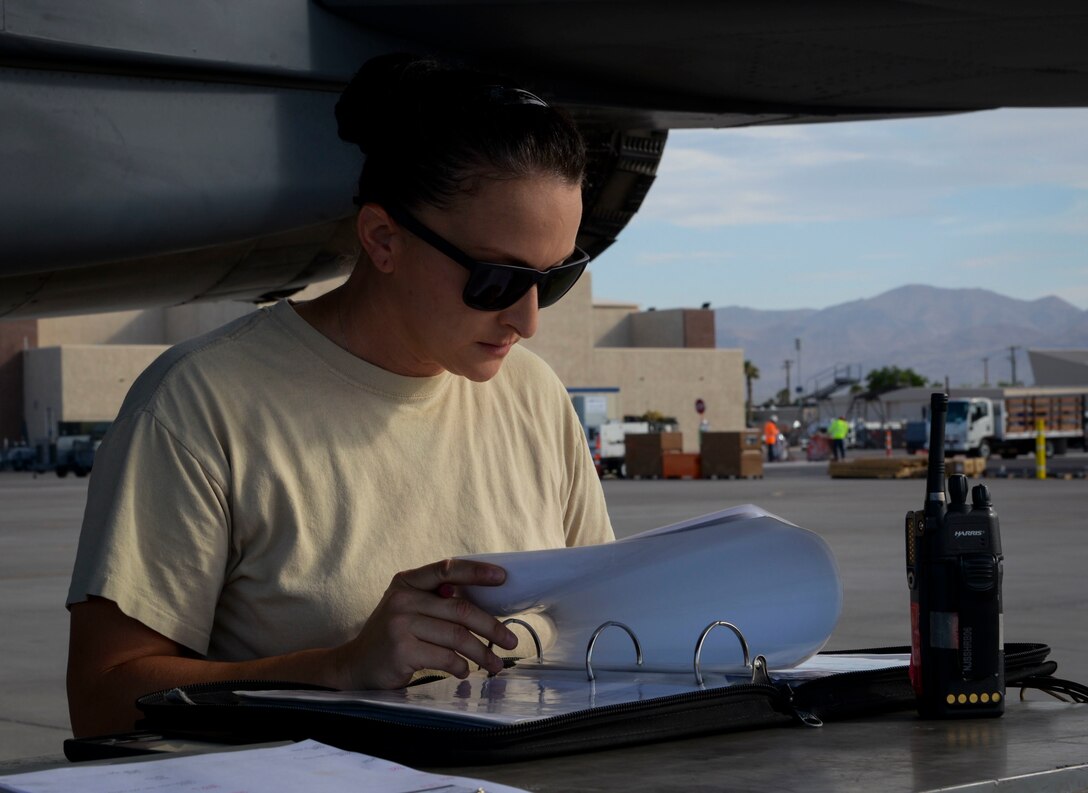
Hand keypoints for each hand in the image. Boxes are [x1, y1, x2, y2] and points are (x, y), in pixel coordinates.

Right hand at [335, 559, 517, 689]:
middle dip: (491, 627)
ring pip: (456, 636)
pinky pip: (444, 657)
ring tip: (496, 664)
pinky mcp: (401, 650)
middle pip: (460, 609)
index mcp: (407, 582)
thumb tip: (486, 604)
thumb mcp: (408, 608)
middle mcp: (402, 599)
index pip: (447, 569)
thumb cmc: (392, 636)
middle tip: (511, 640)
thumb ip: (436, 601)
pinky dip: (460, 666)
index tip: (502, 577)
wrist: (354, 665)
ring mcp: (400, 624)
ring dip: (482, 653)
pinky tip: (464, 671)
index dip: (476, 572)